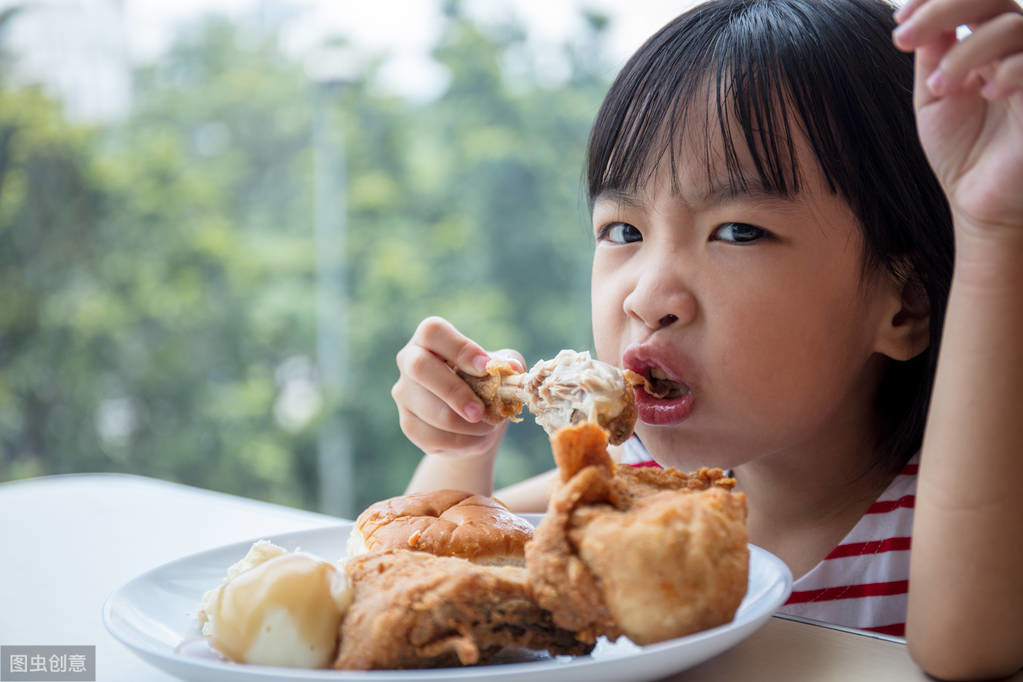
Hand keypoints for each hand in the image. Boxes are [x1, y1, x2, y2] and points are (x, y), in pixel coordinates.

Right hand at [392, 316, 524, 457]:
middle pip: (419, 367)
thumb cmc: (487, 384)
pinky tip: (477, 438)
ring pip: (431, 411)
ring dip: (466, 425)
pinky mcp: (408, 424)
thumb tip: (511, 367)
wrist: (476, 423)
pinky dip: (461, 442)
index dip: (460, 349)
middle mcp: (409, 361)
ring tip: (489, 426)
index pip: (433, 332)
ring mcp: (404, 393)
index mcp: (431, 339)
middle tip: (480, 411)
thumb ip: (507, 364)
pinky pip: (432, 436)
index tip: (485, 368)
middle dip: (454, 392)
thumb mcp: (501, 369)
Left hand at [893, 0, 1022, 233]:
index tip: (899, 20)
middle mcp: (1017, 49)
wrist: (980, 201)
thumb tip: (920, 12)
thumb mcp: (934, 98)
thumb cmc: (960, 151)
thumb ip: (933, 53)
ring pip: (1014, 25)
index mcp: (988, 44)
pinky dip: (1008, 67)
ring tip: (941, 86)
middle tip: (904, 38)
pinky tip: (986, 91)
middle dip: (945, 8)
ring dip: (967, 50)